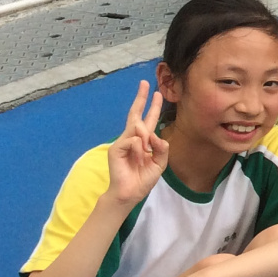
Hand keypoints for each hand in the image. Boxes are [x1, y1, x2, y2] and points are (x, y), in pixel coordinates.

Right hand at [105, 81, 169, 205]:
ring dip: (146, 137)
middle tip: (145, 83)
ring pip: (138, 128)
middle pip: (136, 114)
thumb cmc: (143, 179)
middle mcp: (132, 139)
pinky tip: (137, 157)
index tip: (156, 93)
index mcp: (143, 142)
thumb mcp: (160, 163)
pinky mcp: (116, 149)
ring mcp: (122, 142)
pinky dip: (139, 148)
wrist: (130, 193)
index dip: (152, 107)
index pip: (147, 120)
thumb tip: (155, 135)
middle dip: (141, 99)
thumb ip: (161, 148)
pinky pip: (133, 141)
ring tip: (145, 154)